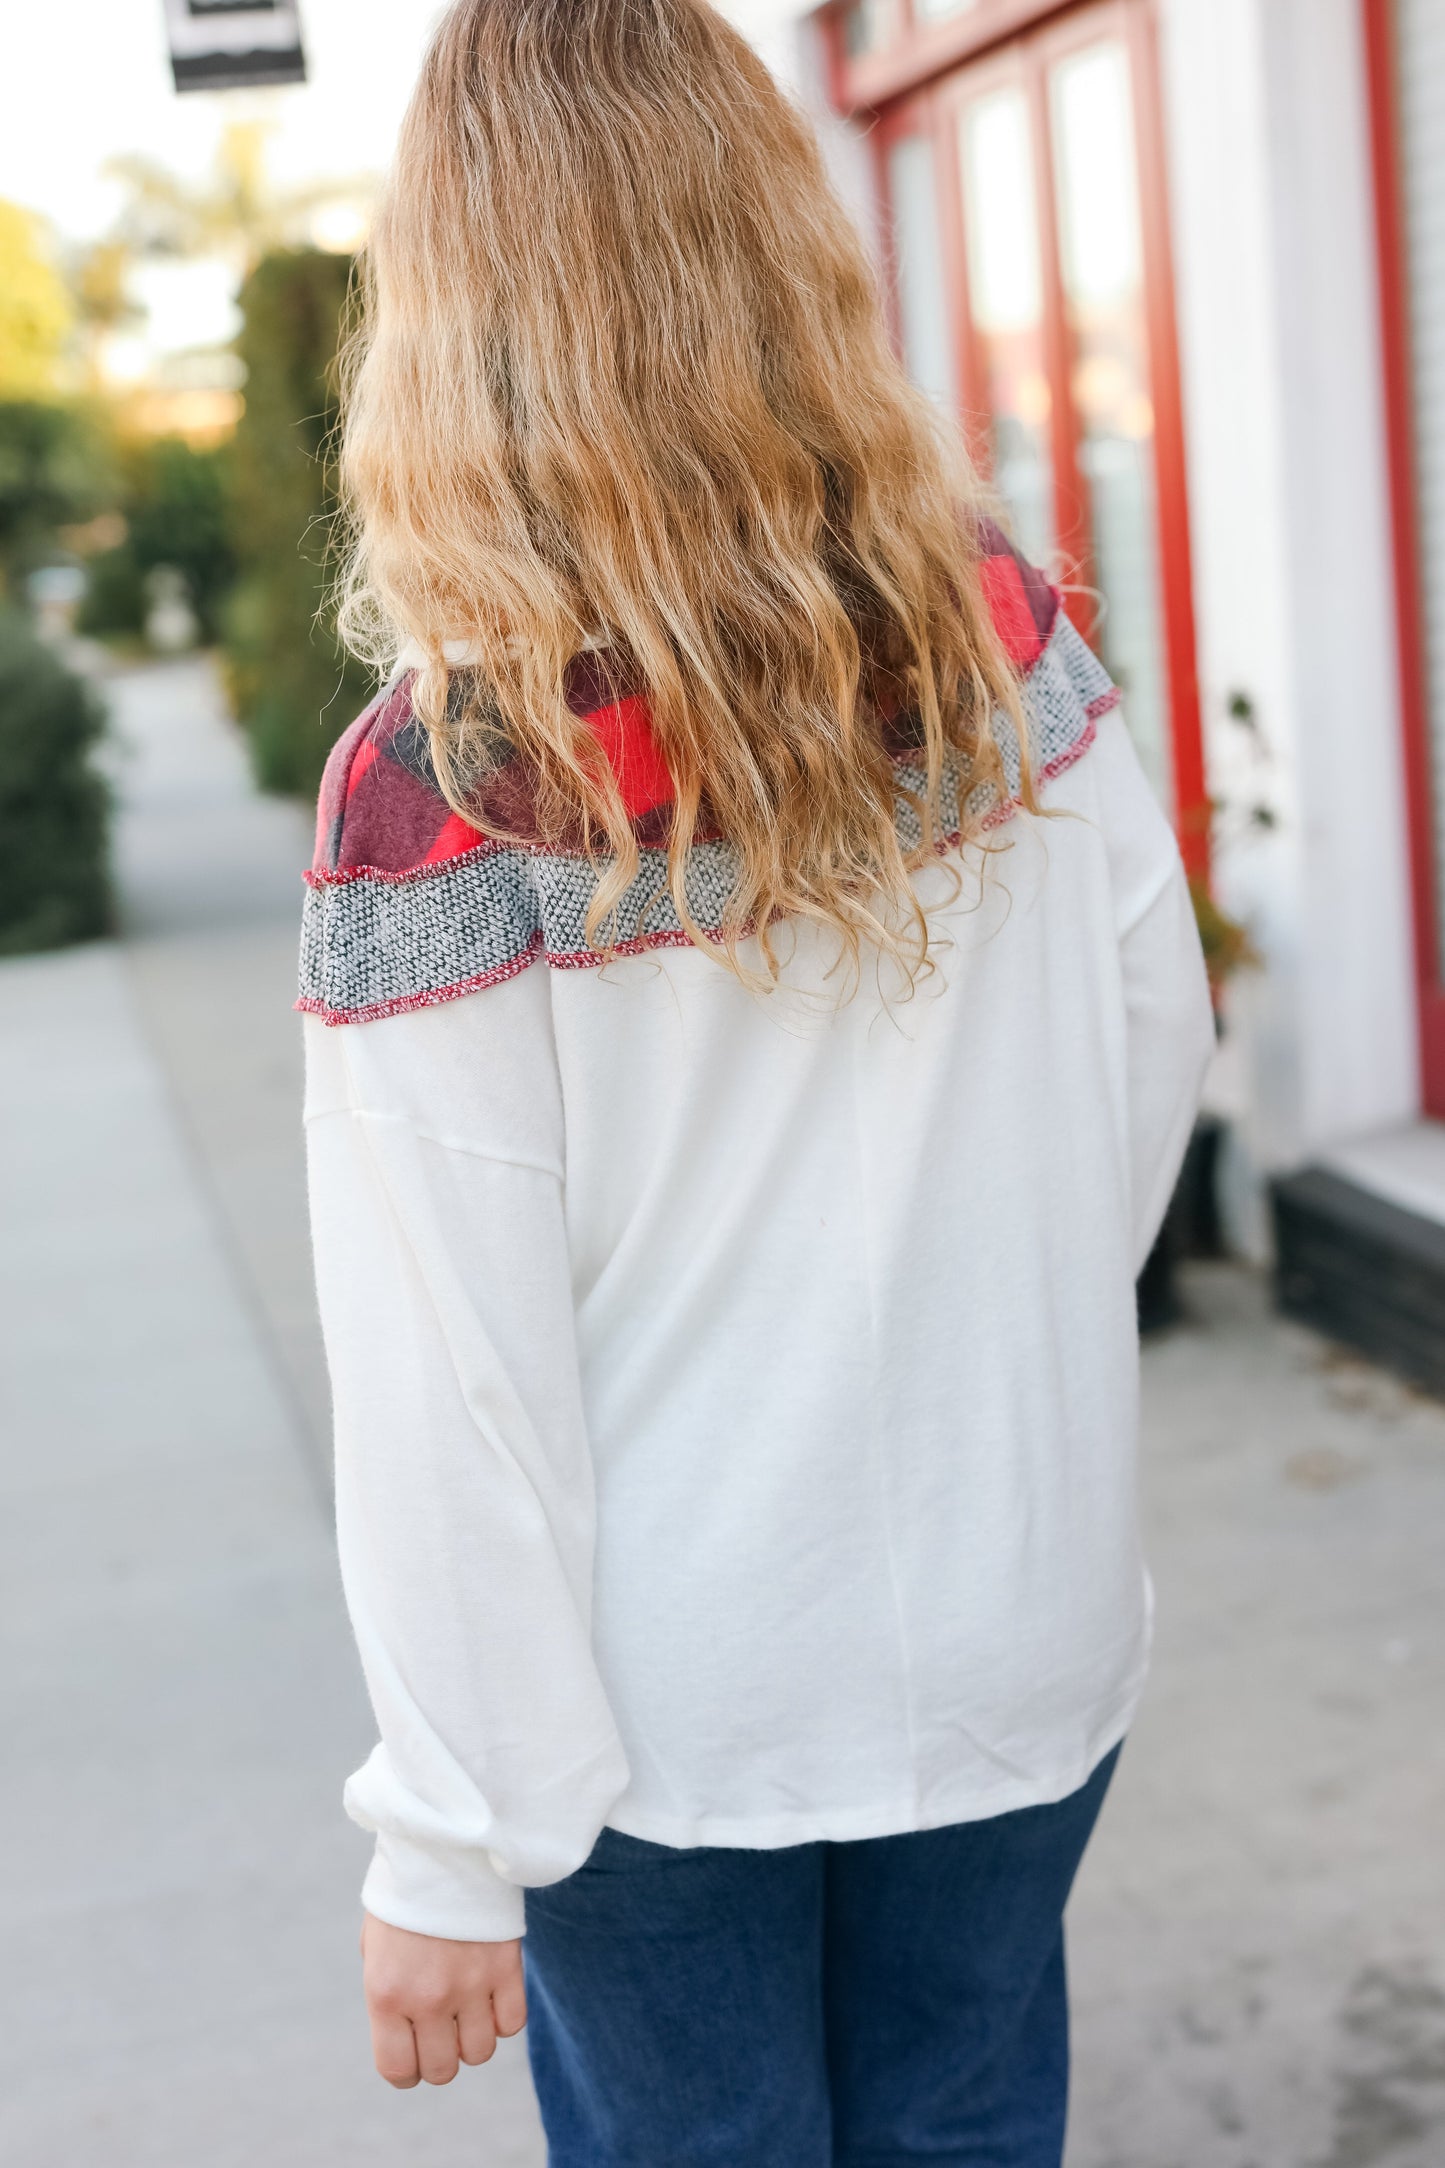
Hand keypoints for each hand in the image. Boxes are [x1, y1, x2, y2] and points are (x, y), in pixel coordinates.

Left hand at [361, 1911, 526, 2087]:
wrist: (443, 1844)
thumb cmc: (405, 1897)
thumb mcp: (375, 1947)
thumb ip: (387, 1995)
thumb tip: (404, 2035)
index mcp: (386, 1994)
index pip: (398, 2070)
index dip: (406, 2069)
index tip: (411, 2052)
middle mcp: (428, 1997)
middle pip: (442, 2070)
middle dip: (440, 2056)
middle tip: (440, 2028)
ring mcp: (471, 1985)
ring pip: (480, 2052)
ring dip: (473, 2037)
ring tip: (467, 2006)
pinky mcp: (506, 1967)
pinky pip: (512, 2024)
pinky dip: (503, 2017)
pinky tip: (492, 1994)